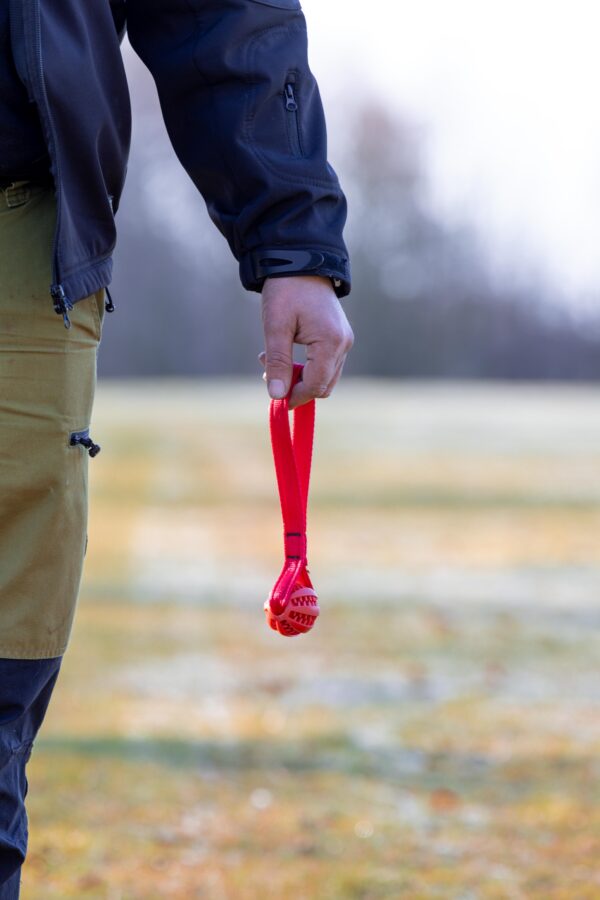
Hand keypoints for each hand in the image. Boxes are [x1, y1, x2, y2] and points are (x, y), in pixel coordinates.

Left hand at [258, 275, 353, 409]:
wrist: (301, 261)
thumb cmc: (286, 291)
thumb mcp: (276, 327)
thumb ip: (278, 363)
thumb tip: (277, 396)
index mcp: (331, 342)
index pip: (316, 385)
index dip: (295, 397)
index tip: (274, 399)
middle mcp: (343, 344)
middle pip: (323, 386)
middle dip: (296, 387)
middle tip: (268, 372)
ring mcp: (344, 341)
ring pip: (325, 377)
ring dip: (299, 377)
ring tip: (271, 360)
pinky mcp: (339, 338)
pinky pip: (325, 364)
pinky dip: (306, 367)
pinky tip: (285, 353)